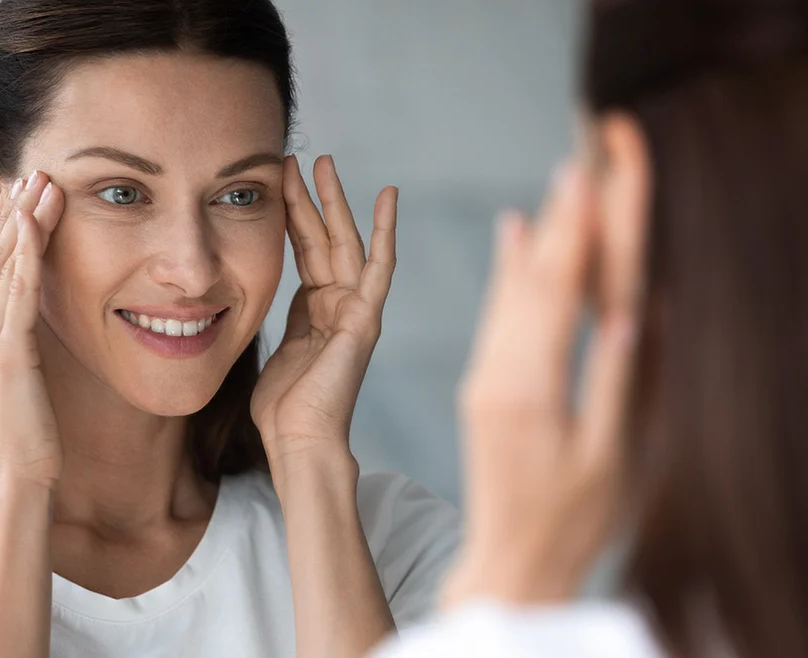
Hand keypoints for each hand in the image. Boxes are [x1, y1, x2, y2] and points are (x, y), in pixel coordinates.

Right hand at [0, 172, 65, 494]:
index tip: (31, 197)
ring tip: (42, 183)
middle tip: (38, 173)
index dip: (13, 232)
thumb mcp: (24, 382)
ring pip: (5, 268)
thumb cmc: (30, 436)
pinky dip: (26, 257)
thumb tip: (38, 321)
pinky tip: (36, 227)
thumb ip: (23, 346)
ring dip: (24, 223)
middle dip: (17, 214)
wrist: (21, 481)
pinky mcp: (6, 355)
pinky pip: (17, 295)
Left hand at [251, 155, 397, 478]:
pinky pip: (378, 267)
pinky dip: (385, 231)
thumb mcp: (275, 350)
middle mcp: (339, 304)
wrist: (299, 440)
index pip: (305, 251)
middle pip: (325, 239)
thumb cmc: (283, 408)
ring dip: (335, 202)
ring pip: (346, 243)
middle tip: (300, 158)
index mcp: (315, 311)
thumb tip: (262, 299)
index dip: (293, 216)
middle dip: (312, 198)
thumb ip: (279, 319)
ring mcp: (355, 310)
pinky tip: (387, 197)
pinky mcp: (366, 318)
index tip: (278, 182)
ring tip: (323, 162)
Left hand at [441, 162, 641, 605]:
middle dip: (559, 221)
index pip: (557, 295)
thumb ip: (614, 383)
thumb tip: (632, 312)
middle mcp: (498, 376)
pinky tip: (513, 238)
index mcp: (530, 391)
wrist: (508, 563)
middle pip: (532, 284)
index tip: (588, 179)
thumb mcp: (605, 459)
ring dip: (536, 239)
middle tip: (579, 162)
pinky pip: (496, 321)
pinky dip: (508, 276)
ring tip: (558, 186)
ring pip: (510, 296)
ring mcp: (486, 380)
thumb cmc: (570, 523)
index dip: (574, 235)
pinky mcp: (484, 389)